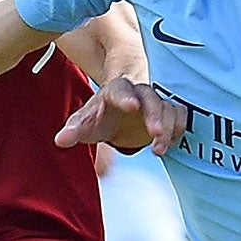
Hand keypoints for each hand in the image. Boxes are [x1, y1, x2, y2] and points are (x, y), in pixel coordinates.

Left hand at [56, 78, 185, 154]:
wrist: (117, 116)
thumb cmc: (99, 117)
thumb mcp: (84, 123)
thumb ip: (74, 130)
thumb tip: (60, 140)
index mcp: (114, 91)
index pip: (120, 89)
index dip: (126, 97)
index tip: (132, 106)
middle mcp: (137, 92)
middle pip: (150, 96)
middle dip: (155, 114)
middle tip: (155, 133)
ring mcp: (155, 101)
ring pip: (168, 107)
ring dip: (168, 127)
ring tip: (158, 150)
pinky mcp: (167, 111)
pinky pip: (180, 115)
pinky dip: (178, 129)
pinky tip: (168, 144)